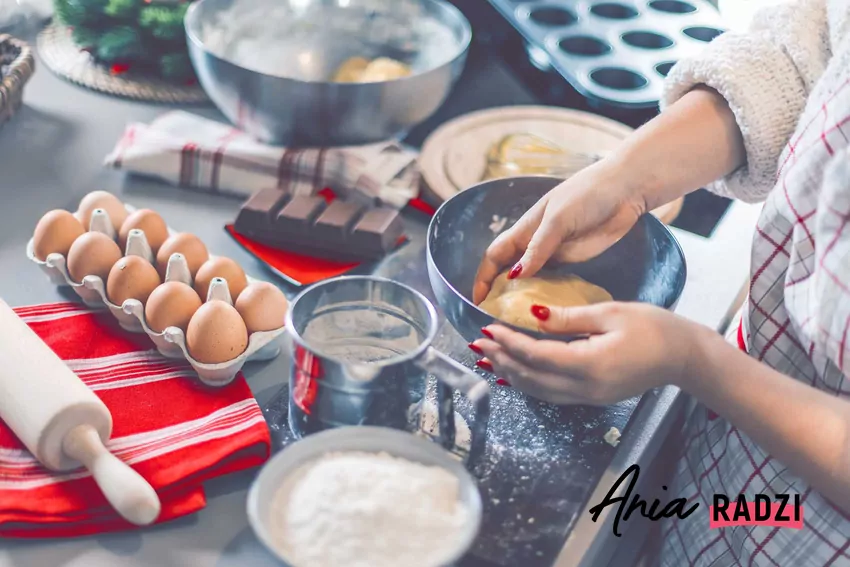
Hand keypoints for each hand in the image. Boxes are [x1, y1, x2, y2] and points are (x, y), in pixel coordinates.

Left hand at [471, 302, 702, 404]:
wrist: (684, 357)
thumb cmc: (654, 328)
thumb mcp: (609, 313)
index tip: (488, 328)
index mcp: (590, 364)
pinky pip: (551, 393)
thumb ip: (568, 317)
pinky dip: (528, 382)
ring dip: (511, 373)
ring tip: (488, 358)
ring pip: (538, 390)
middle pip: (531, 377)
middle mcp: (586, 387)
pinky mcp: (592, 397)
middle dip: (502, 359)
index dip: (509, 343)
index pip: (537, 356)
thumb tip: (533, 314)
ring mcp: (589, 396)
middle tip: (477, 343)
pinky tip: (514, 373)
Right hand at [472, 161, 644, 303]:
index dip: (483, 277)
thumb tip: (514, 277)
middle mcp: (534, 243)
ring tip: (516, 320)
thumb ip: (538, 248)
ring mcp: (553, 253)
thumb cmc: (586, 195)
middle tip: (495, 317)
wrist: (624, 190)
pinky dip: (543, 294)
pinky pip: (551, 281)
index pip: (494, 256)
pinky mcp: (571, 260)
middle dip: (497, 291)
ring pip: (529, 278)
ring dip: (520, 296)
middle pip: (507, 270)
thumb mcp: (558, 219)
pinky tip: (543, 309)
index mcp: (525, 229)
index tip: (478, 300)